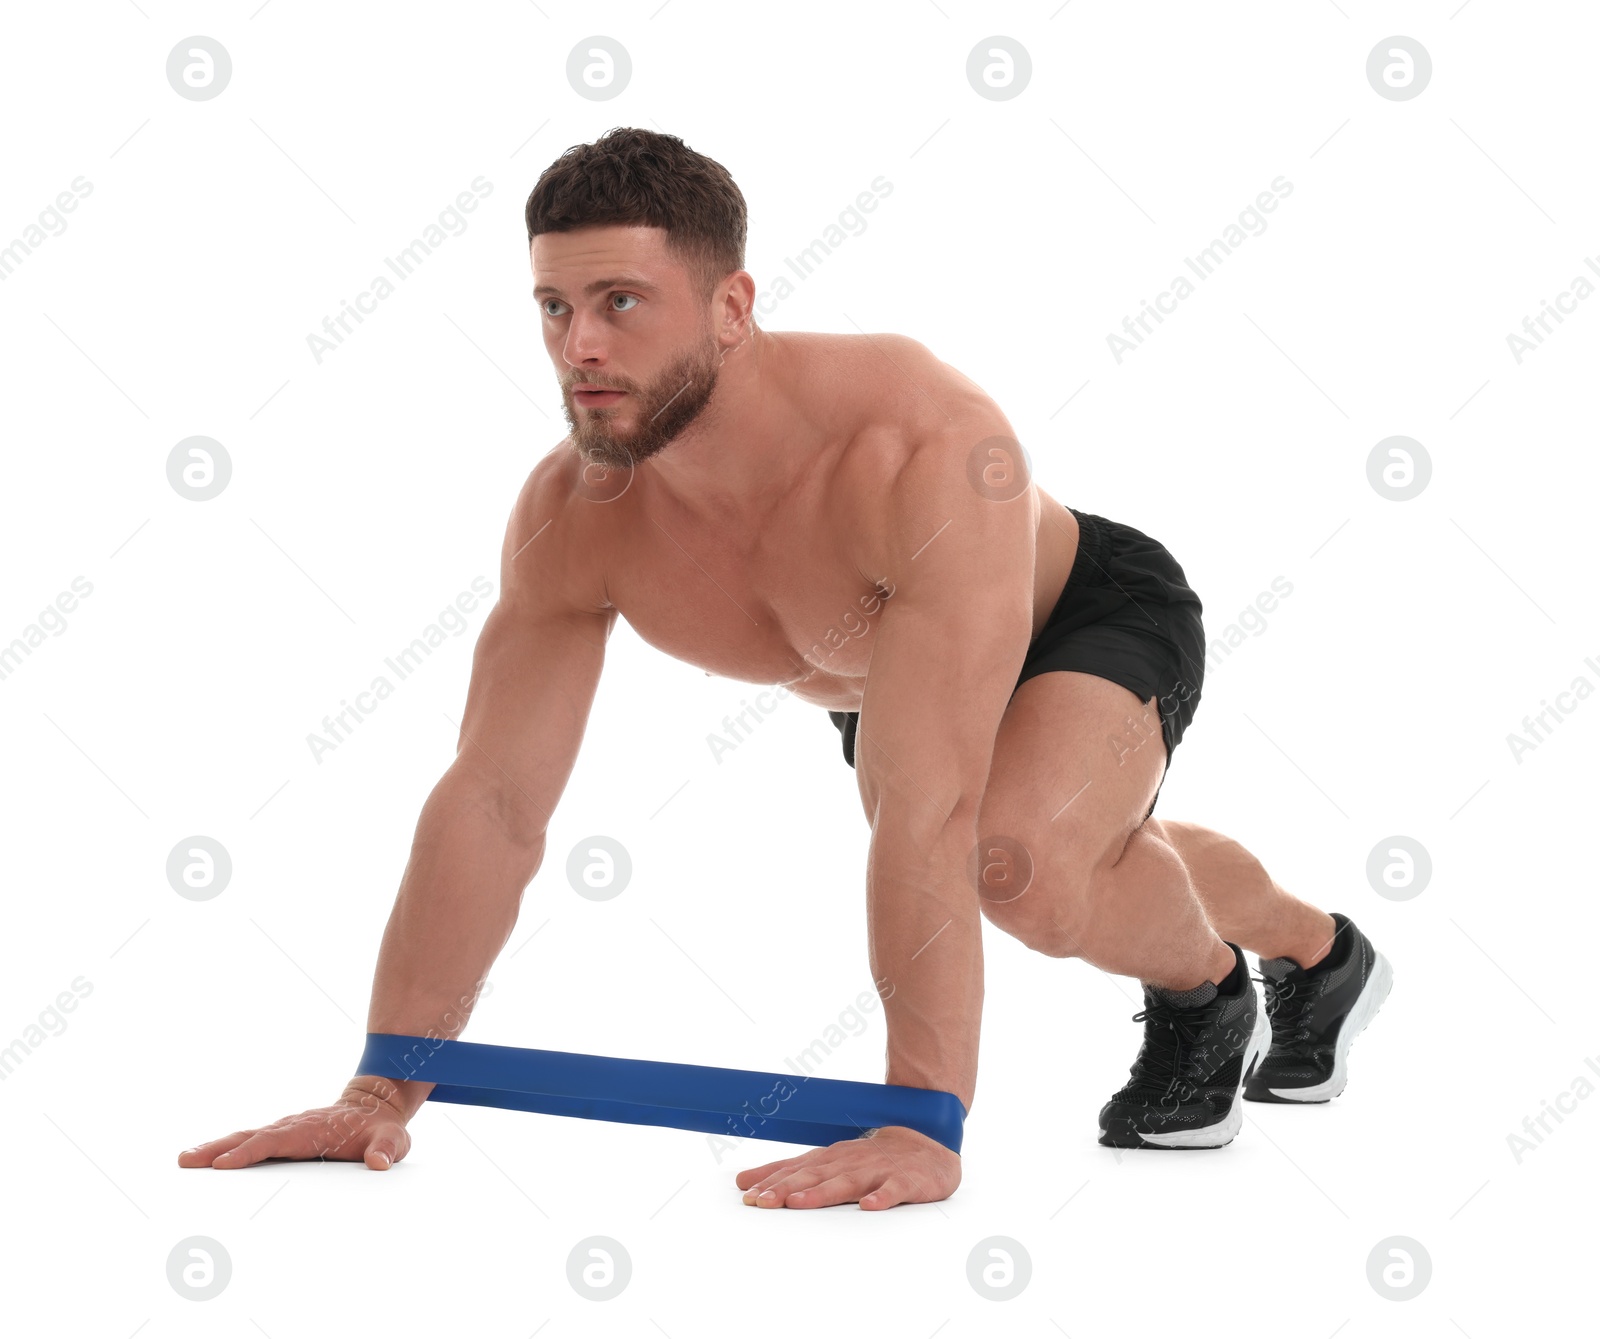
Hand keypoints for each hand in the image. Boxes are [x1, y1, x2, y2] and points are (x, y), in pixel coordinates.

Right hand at [177, 1080, 413, 1170]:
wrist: (377, 1106)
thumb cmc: (381, 1128)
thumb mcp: (392, 1139)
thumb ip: (387, 1149)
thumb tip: (379, 1162)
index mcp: (314, 1129)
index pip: (277, 1141)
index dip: (251, 1152)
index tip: (224, 1164)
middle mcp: (294, 1126)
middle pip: (252, 1137)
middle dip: (219, 1149)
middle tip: (187, 1161)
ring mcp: (286, 1130)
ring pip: (247, 1138)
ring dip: (216, 1148)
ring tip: (186, 1159)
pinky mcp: (283, 1136)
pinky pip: (252, 1142)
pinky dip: (228, 1149)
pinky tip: (207, 1159)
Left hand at [736, 1125, 960, 1209]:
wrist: (927, 1143)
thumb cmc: (872, 1158)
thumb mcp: (830, 1163)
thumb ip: (789, 1173)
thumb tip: (743, 1182)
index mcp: (831, 1159)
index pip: (796, 1169)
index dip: (771, 1181)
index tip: (747, 1193)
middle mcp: (849, 1162)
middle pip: (814, 1175)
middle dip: (786, 1188)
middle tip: (761, 1201)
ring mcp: (877, 1170)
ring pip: (847, 1182)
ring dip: (822, 1193)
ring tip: (799, 1203)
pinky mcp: (905, 1180)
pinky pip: (893, 1190)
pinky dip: (881, 1198)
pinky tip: (869, 1207)